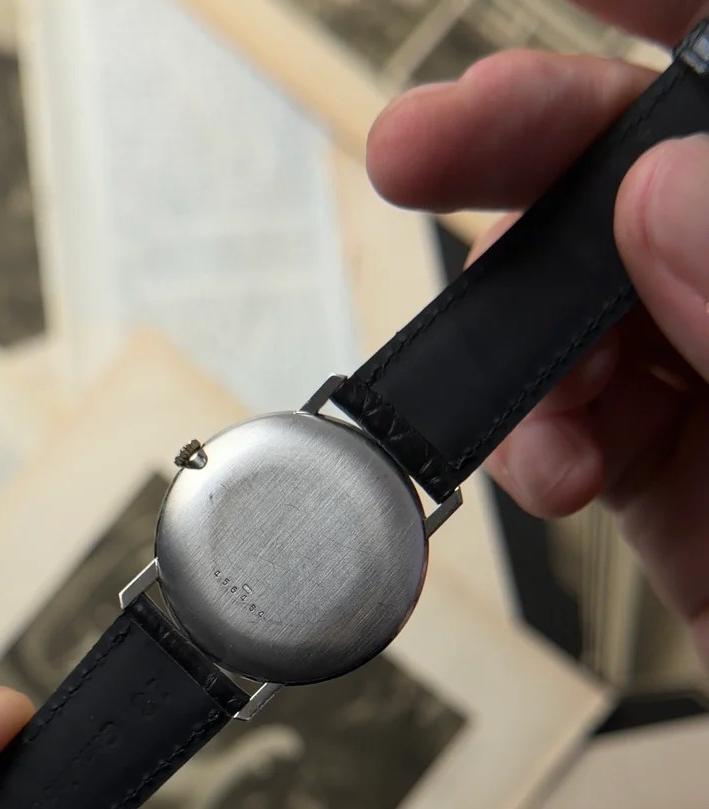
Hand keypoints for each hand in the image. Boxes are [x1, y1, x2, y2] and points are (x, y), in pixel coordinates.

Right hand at [366, 0, 708, 669]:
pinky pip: (571, 414)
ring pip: (586, 292)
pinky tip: (548, 470)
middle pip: (654, 165)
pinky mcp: (670, 461)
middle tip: (426, 149)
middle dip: (536, 148)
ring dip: (521, 330)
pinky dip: (534, 437)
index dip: (672, 5)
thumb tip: (667, 193)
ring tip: (523, 387)